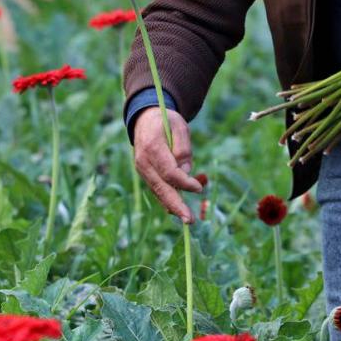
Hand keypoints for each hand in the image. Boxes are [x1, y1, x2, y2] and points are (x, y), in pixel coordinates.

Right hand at [131, 107, 202, 223]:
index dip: (184, 182)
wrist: (144, 120)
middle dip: (176, 205)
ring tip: (188, 219)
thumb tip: (186, 172)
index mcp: (152, 147)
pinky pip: (158, 190)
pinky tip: (178, 211)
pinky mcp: (146, 175)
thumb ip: (183, 148)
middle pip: (161, 188)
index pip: (169, 171)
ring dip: (173, 206)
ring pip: (159, 192)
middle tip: (190, 220)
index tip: (199, 188)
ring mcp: (142, 170)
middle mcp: (143, 162)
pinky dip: (167, 200)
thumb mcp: (180, 126)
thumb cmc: (166, 121)